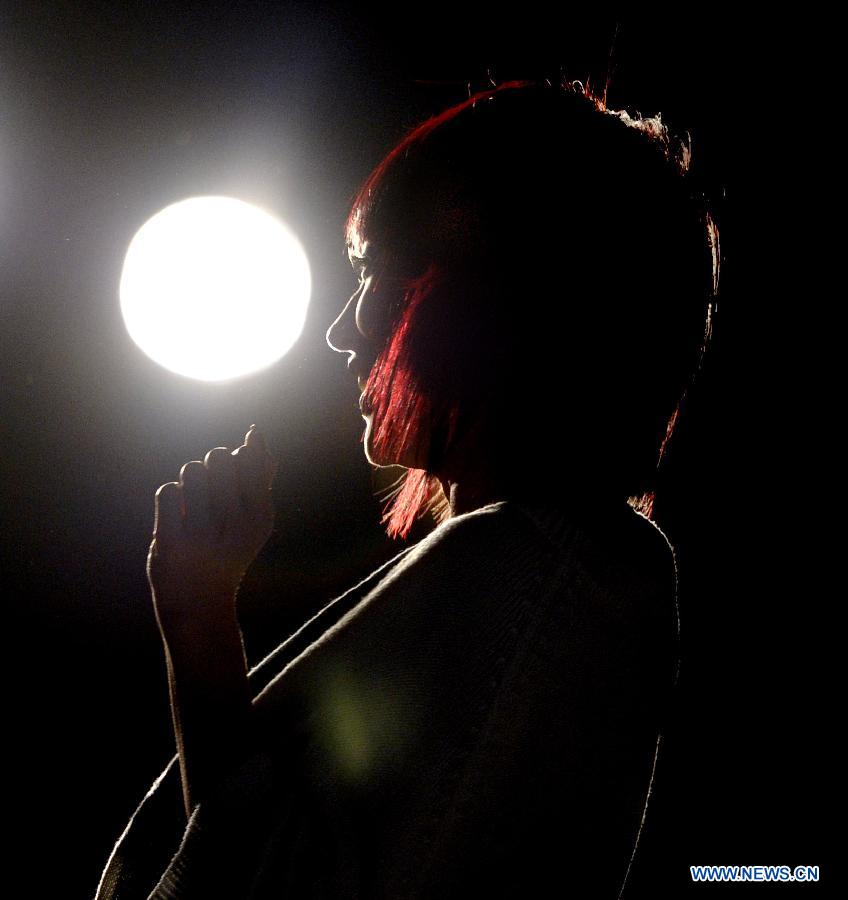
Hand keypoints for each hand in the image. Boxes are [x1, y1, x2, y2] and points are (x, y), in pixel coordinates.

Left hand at [147, 425, 276, 623]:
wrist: (200, 603)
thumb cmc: (228, 551)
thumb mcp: (253, 521)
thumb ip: (260, 480)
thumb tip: (260, 439)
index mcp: (261, 516)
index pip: (248, 456)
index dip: (236, 456)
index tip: (233, 477)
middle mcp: (236, 525)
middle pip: (218, 457)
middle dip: (210, 465)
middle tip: (210, 489)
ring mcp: (203, 534)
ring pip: (191, 470)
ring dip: (188, 480)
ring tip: (192, 502)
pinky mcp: (172, 542)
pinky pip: (167, 491)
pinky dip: (169, 498)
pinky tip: (176, 515)